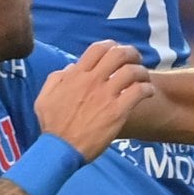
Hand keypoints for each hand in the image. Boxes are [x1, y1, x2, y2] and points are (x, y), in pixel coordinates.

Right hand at [36, 41, 153, 157]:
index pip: (98, 48)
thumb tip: (72, 68)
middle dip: (131, 53)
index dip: (111, 45)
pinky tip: (148, 92)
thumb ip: (58, 78)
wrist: (60, 149)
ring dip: (142, 72)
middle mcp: (92, 81)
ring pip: (132, 71)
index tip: (117, 51)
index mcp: (76, 76)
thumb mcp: (45, 96)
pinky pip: (139, 92)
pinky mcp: (117, 112)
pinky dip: (147, 89)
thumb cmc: (53, 126)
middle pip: (118, 55)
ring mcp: (106, 96)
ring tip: (144, 78)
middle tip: (136, 60)